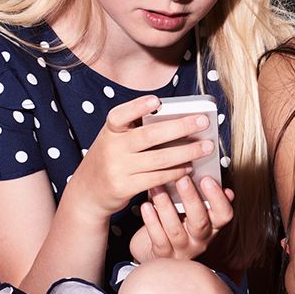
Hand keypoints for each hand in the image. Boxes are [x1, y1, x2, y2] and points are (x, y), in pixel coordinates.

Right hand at [67, 95, 214, 218]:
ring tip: (207, 147)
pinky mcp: (124, 187)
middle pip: (149, 135)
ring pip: (159, 159)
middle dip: (180, 127)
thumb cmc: (111, 158)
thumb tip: (179, 119)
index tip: (157, 101)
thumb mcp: (115, 140)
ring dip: (187, 152)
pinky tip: (190, 167)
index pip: (119, 115)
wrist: (87, 193)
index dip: (137, 107)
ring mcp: (117, 169)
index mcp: (110, 131)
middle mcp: (111, 148)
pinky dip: (176, 172)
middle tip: (204, 121)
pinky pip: (157, 178)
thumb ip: (136, 129)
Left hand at [129, 176, 233, 262]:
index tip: (207, 179)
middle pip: (200, 221)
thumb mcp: (191, 207)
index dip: (218, 198)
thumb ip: (198, 192)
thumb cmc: (176, 220)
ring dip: (166, 206)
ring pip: (176, 229)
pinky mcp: (163, 254)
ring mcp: (182, 248)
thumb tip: (202, 168)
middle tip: (182, 179)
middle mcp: (201, 239)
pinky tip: (146, 206)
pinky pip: (158, 239)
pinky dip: (151, 222)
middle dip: (191, 198)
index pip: (224, 214)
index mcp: (213, 225)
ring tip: (157, 188)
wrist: (155, 249)